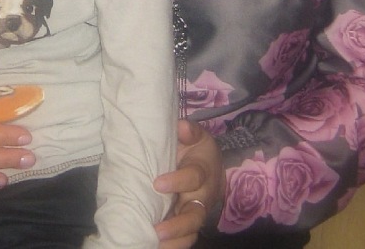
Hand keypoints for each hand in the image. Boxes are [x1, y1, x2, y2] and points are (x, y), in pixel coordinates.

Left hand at [154, 120, 224, 248]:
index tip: (157, 183)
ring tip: (153, 242)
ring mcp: (196, 212)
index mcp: (203, 171)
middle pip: (195, 215)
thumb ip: (189, 131)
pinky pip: (184, 239)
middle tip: (157, 229)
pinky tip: (153, 246)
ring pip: (190, 232)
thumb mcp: (196, 135)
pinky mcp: (188, 223)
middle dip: (177, 225)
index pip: (193, 178)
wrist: (211, 167)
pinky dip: (173, 245)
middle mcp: (201, 196)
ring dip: (174, 240)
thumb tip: (181, 127)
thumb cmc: (197, 149)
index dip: (177, 181)